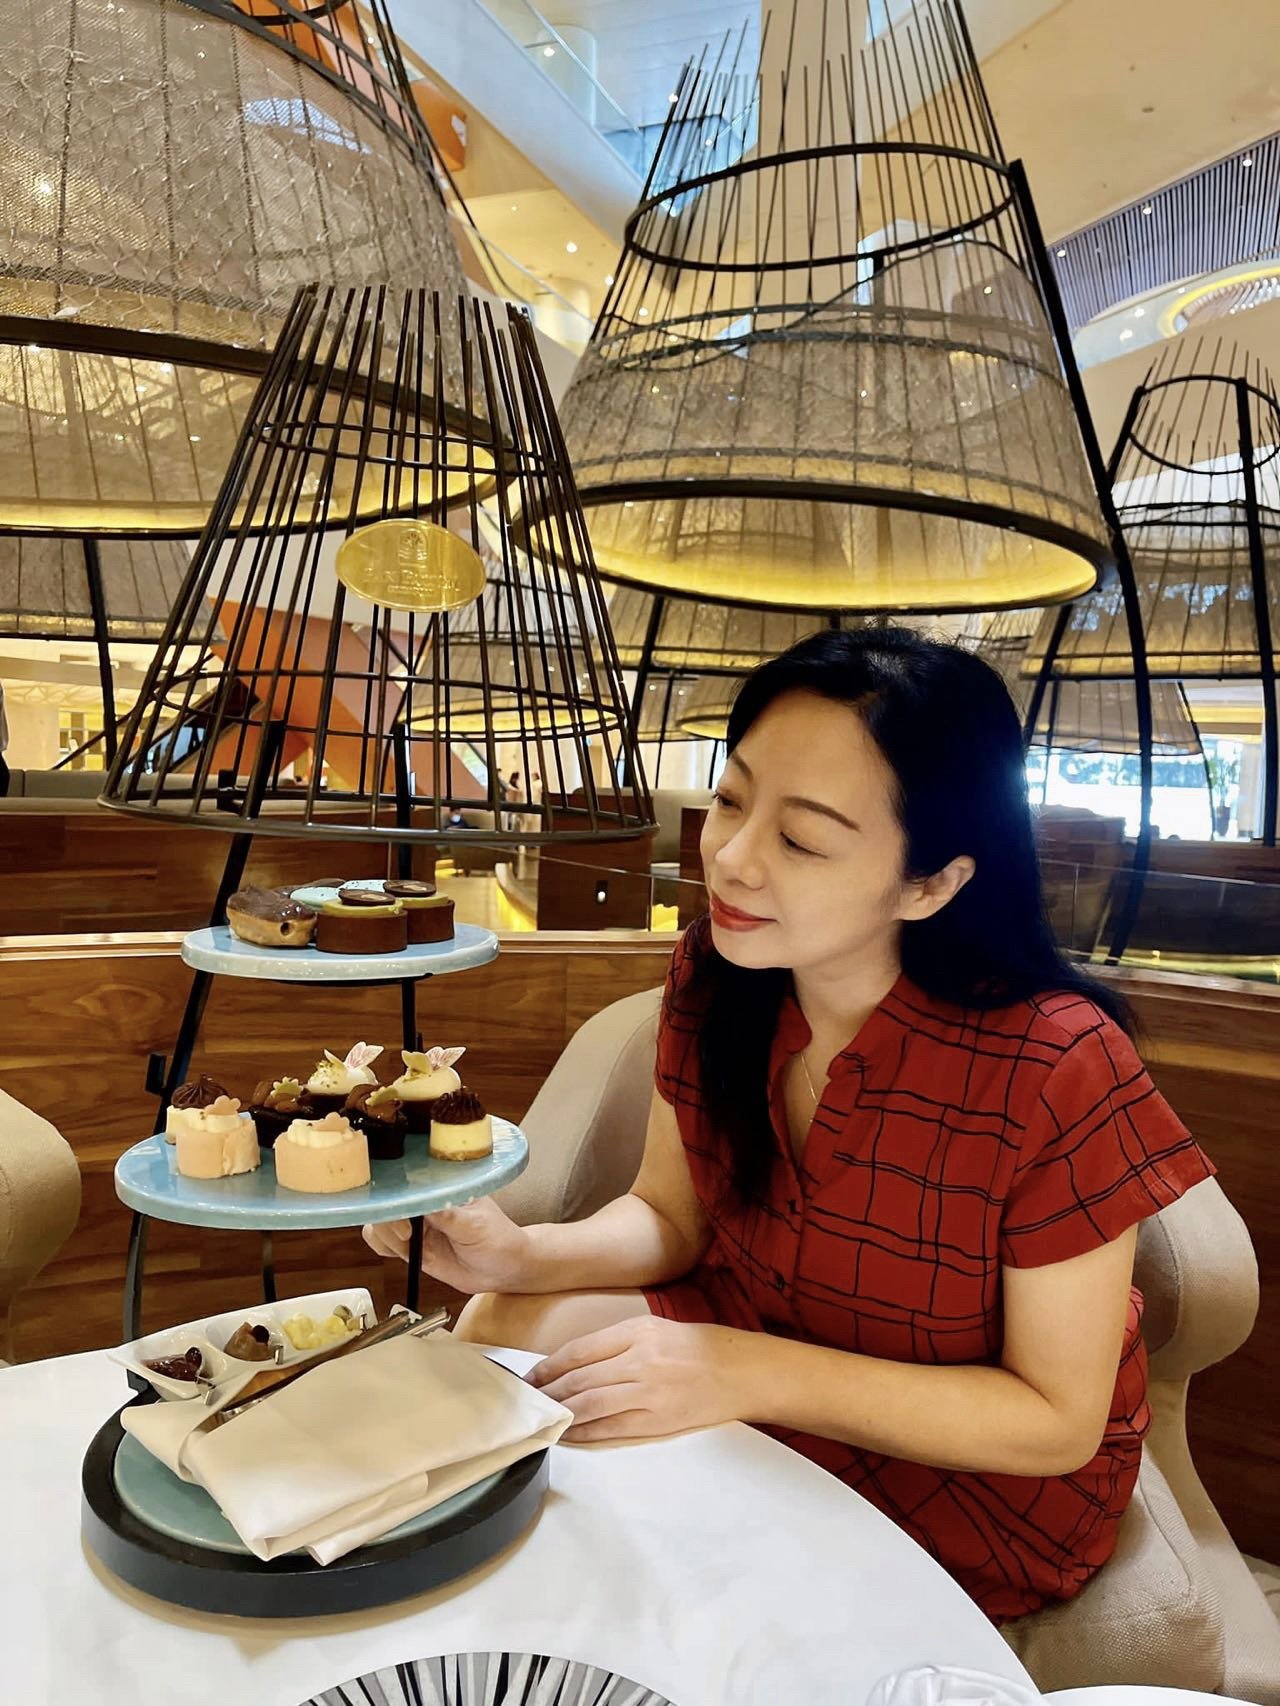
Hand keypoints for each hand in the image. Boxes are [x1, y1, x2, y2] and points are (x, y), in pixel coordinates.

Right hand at [361, 1198, 532, 1294]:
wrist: (503, 1269)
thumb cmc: (498, 1239)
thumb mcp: (475, 1226)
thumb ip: (448, 1216)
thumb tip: (423, 1204)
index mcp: (440, 1187)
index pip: (407, 1182)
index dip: (397, 1197)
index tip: (405, 1218)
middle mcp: (423, 1203)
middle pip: (386, 1201)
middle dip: (388, 1220)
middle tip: (407, 1236)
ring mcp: (415, 1224)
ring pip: (378, 1221)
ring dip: (385, 1235)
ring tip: (408, 1246)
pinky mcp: (410, 1245)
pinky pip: (381, 1242)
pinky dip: (382, 1246)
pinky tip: (401, 1253)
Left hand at [526, 1314, 754, 1442]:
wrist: (742, 1371)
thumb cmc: (700, 1348)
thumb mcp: (657, 1330)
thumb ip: (619, 1344)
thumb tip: (576, 1362)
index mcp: (637, 1332)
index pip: (579, 1350)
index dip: (550, 1366)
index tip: (531, 1377)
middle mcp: (640, 1359)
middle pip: (579, 1378)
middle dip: (549, 1392)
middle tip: (527, 1403)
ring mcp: (649, 1391)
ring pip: (590, 1403)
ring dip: (562, 1413)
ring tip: (543, 1420)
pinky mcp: (659, 1419)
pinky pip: (612, 1427)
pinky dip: (586, 1432)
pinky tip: (570, 1435)